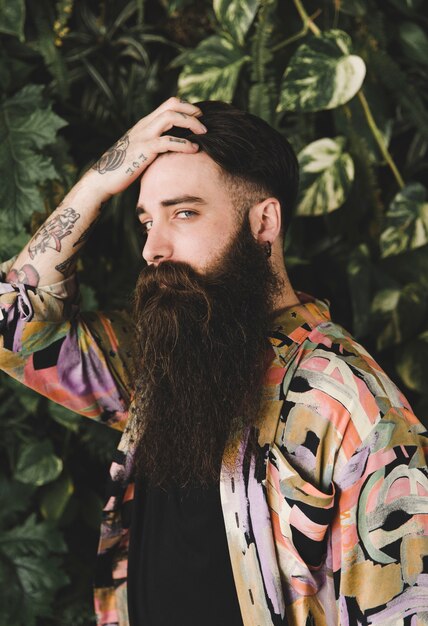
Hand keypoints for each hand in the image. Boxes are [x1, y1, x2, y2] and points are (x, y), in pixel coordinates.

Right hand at [84, 97, 205, 201]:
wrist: (103, 179)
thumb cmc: (122, 169)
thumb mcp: (141, 152)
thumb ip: (155, 147)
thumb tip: (172, 152)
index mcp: (145, 124)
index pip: (169, 104)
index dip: (187, 107)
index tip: (199, 118)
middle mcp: (144, 125)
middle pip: (172, 104)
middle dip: (192, 110)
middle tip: (205, 122)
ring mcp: (143, 136)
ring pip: (171, 117)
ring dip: (191, 123)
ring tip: (204, 133)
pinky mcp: (144, 150)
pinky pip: (167, 141)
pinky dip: (184, 143)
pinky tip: (194, 149)